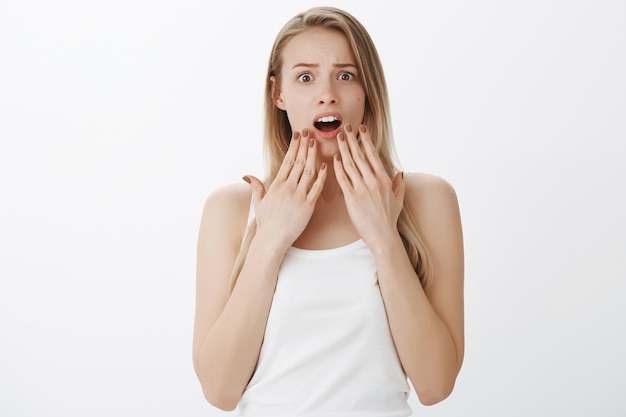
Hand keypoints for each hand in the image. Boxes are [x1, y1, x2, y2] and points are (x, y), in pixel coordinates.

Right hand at [244, 129, 326, 250]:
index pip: (287, 160)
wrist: (272, 239)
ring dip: (313, 156)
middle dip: (305, 146)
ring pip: (309, 172)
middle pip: (299, 162)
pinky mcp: (308, 206)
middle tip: (310, 133)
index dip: (294, 146)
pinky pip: (317, 189)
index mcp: (277, 184)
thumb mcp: (258, 202)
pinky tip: (327, 167)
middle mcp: (288, 188)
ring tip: (317, 143)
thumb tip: (247, 176)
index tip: (298, 135)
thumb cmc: (266, 222)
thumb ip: (255, 186)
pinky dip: (322, 177)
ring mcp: (299, 196)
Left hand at [333, 124, 404, 246]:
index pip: (373, 154)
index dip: (366, 140)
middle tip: (345, 127)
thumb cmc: (389, 220)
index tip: (361, 129)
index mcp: (385, 179)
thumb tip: (400, 172)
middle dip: (352, 139)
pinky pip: (343, 179)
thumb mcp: (399, 200)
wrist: (382, 236)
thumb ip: (399, 184)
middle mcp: (373, 181)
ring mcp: (362, 189)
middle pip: (360, 155)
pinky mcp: (352, 198)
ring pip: (350, 164)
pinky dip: (338, 168)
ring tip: (338, 137)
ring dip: (343, 149)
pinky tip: (334, 158)